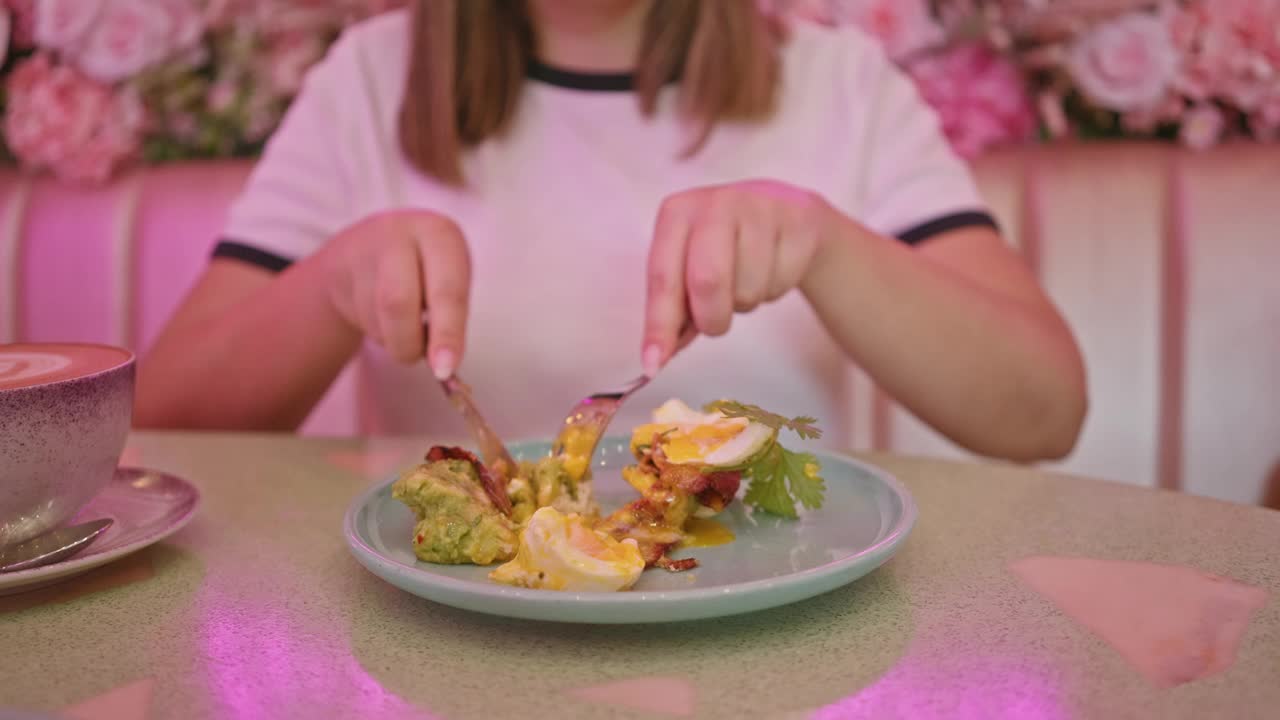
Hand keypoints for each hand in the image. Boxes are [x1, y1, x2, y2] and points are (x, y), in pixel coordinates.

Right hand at [320, 209, 469, 377]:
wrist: (367, 245)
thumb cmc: (424, 269)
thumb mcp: (448, 279)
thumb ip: (451, 316)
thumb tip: (444, 366)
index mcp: (440, 234)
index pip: (446, 290)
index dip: (447, 333)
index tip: (445, 368)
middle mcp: (400, 234)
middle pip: (397, 302)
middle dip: (410, 342)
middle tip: (422, 364)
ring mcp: (364, 248)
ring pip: (376, 318)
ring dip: (394, 340)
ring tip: (403, 324)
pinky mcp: (337, 266)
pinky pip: (358, 317)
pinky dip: (377, 332)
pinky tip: (380, 314)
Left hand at [642, 180, 836, 374]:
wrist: (786, 214)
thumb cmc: (726, 248)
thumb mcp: (689, 269)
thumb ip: (671, 313)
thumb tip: (655, 360)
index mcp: (677, 214)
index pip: (663, 278)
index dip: (659, 325)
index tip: (654, 364)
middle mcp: (716, 204)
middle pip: (708, 282)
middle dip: (711, 318)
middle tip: (716, 321)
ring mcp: (761, 208)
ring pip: (748, 290)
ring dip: (745, 302)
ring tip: (747, 280)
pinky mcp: (799, 222)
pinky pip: (782, 284)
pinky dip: (774, 291)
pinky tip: (773, 267)